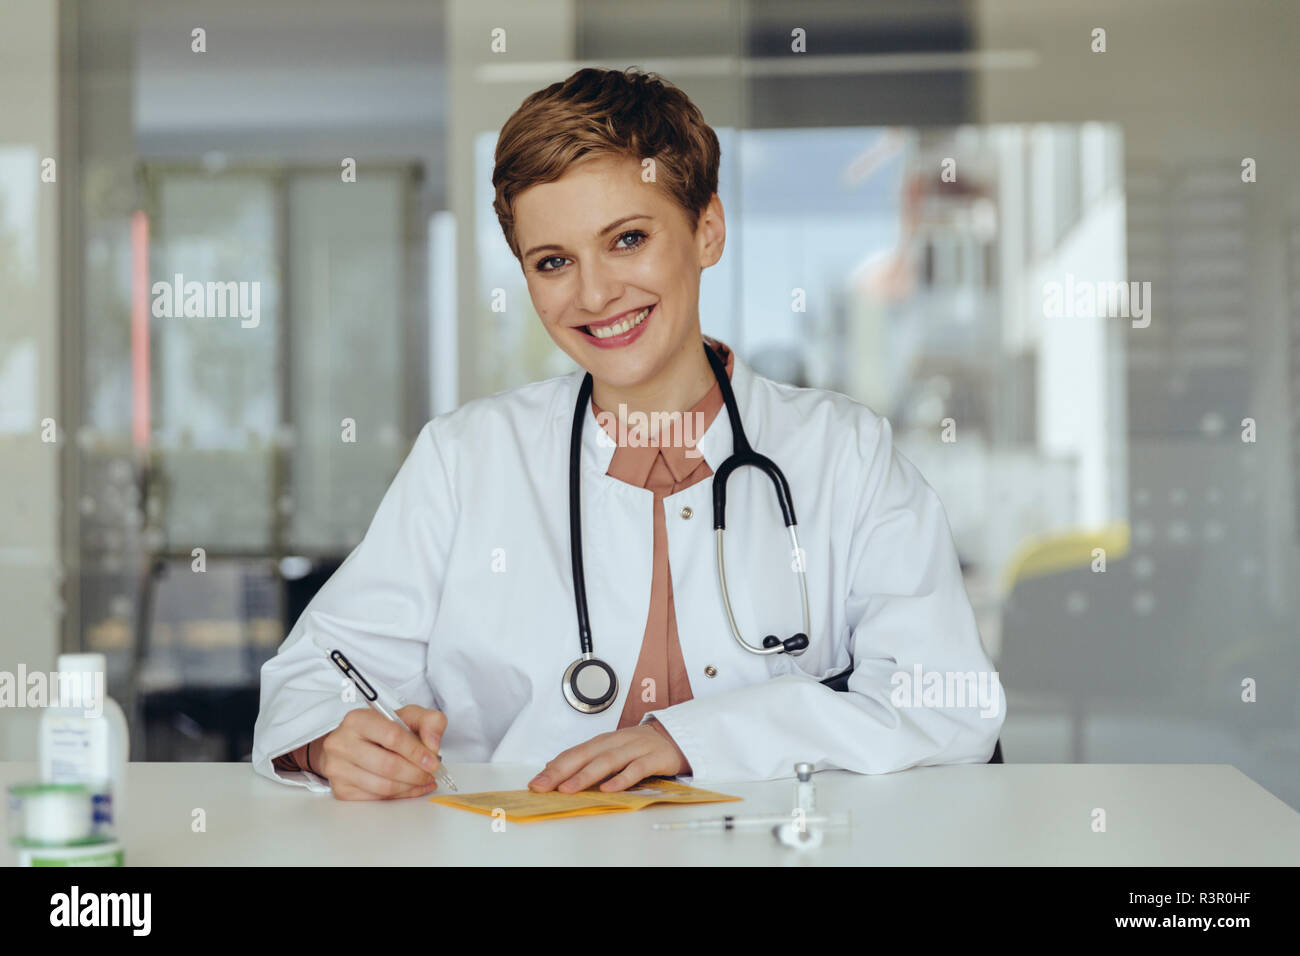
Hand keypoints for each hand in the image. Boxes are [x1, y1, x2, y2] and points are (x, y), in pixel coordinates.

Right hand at [316, 704, 447, 800]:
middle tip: (431, 774)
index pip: (392, 737)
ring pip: (383, 786)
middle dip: (416, 773)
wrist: (351, 743)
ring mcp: (338, 768)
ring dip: (410, 786)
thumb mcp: (407, 716)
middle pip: (388, 765)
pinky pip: (377, 798)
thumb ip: (429, 721)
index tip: (433, 761)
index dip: (416, 751)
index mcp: (357, 719)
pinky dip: (400, 795)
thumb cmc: (381, 730)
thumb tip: (433, 745)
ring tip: (423, 780)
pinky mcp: (341, 789)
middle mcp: (341, 743)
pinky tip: (410, 787)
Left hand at [528, 720, 690, 793]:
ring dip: (585, 775)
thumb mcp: (610, 750)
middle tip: (542, 786)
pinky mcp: (654, 758)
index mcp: (603, 741)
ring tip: (568, 789)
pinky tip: (608, 789)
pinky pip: (636, 769)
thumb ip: (585, 759)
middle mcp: (616, 742)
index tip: (536, 783)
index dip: (554, 767)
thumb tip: (553, 768)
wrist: (676, 737)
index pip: (574, 753)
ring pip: (607, 761)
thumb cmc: (638, 747)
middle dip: (561, 770)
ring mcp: (635, 749)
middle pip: (585, 755)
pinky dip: (621, 779)